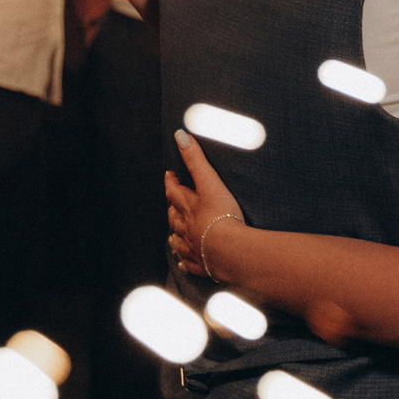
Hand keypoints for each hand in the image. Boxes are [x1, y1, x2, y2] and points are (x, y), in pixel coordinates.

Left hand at [164, 131, 245, 278]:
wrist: (229, 251)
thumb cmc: (221, 216)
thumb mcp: (210, 182)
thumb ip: (196, 159)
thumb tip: (180, 135)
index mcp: (188, 207)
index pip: (174, 192)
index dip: (171, 183)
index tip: (169, 176)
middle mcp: (186, 228)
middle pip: (174, 217)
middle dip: (172, 209)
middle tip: (172, 204)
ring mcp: (193, 247)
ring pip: (178, 240)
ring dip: (175, 235)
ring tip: (173, 234)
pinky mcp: (202, 264)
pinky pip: (190, 263)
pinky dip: (185, 260)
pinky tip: (183, 261)